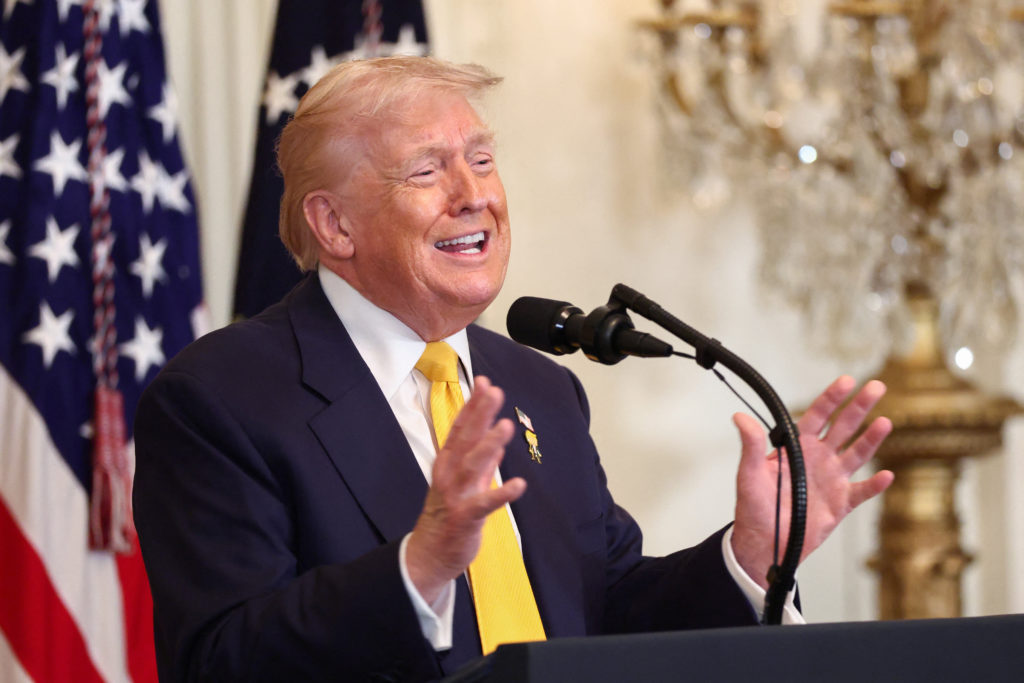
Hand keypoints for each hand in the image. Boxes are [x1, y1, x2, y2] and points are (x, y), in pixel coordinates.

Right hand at [405, 376, 520, 602]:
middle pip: (465, 439)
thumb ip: (482, 463)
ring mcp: (455, 495)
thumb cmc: (449, 516)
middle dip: (479, 414)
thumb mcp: (465, 483)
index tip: (484, 382)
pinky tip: (519, 484)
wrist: (429, 555)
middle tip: (494, 391)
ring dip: (489, 445)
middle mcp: (449, 474)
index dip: (472, 405)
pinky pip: (485, 504)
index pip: (460, 428)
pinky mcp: (465, 518)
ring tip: (505, 426)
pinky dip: (501, 493)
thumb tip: (497, 443)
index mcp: (448, 463)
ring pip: (472, 465)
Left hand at [730, 376, 893, 588]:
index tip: (847, 381)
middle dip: (859, 407)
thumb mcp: (750, 474)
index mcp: (797, 448)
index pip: (817, 416)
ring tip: (884, 422)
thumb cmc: (754, 507)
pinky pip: (862, 492)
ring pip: (857, 454)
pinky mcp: (840, 504)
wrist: (764, 543)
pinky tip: (887, 475)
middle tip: (877, 387)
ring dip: (871, 439)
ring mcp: (832, 480)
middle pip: (843, 428)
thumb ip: (751, 445)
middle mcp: (818, 459)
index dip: (831, 398)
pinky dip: (874, 485)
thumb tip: (739, 417)